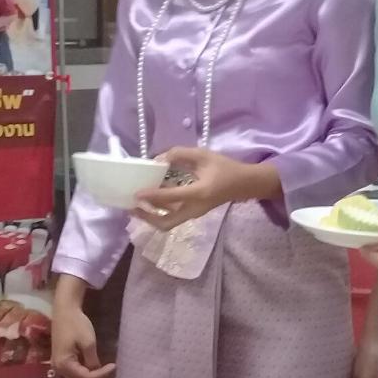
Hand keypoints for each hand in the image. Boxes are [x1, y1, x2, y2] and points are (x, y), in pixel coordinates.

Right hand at [50, 281, 114, 377]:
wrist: (65, 310)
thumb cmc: (76, 323)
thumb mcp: (88, 341)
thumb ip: (92, 360)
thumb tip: (96, 371)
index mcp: (65, 364)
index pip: (86, 376)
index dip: (101, 374)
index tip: (114, 366)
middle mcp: (60, 368)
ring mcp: (61, 365)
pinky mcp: (64, 360)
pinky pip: (76, 375)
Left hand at [134, 147, 273, 231]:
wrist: (245, 184)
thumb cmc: (226, 168)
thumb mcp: (204, 155)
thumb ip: (180, 154)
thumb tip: (159, 159)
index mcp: (198, 193)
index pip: (170, 198)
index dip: (151, 196)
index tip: (136, 194)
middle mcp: (195, 208)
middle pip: (166, 222)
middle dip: (147, 217)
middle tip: (132, 207)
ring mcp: (195, 213)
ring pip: (169, 222)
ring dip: (152, 216)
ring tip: (137, 206)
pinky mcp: (194, 213)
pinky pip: (174, 216)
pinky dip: (161, 211)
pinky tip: (153, 199)